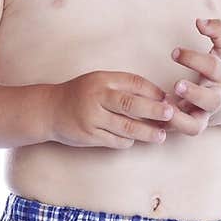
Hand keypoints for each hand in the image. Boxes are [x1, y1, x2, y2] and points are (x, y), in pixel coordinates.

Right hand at [48, 70, 174, 148]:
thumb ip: (122, 87)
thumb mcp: (99, 82)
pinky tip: (134, 139)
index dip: (153, 91)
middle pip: (131, 104)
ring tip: (160, 136)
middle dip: (154, 110)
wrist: (49, 110)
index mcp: (102, 80)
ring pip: (126, 127)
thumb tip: (157, 97)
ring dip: (146, 132)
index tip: (167, 98)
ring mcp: (92, 118)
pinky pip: (115, 140)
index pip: (134, 82)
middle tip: (171, 114)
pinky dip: (127, 141)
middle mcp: (97, 97)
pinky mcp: (89, 136)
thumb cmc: (80, 94)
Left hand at [163, 18, 220, 135]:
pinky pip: (179, 132)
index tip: (174, 51)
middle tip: (177, 85)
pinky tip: (149, 116)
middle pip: (210, 100)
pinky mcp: (192, 126)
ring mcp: (204, 115)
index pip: (212, 67)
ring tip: (163, 108)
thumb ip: (218, 30)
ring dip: (179, 120)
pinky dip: (166, 127)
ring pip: (195, 126)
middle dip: (195, 94)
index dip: (194, 59)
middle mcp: (216, 98)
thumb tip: (200, 21)